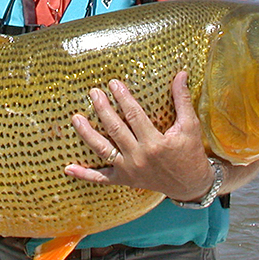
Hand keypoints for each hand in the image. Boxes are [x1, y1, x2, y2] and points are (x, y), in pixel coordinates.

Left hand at [65, 72, 215, 201]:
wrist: (191, 185)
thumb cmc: (190, 153)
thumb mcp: (190, 126)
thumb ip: (182, 100)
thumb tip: (181, 74)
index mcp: (155, 143)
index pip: (134, 115)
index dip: (122, 98)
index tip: (113, 83)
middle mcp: (139, 157)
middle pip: (115, 129)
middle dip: (102, 109)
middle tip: (93, 93)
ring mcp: (129, 170)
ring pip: (103, 150)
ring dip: (87, 134)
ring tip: (75, 118)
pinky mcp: (125, 180)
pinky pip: (101, 179)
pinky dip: (84, 175)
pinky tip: (68, 168)